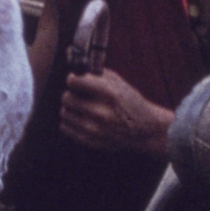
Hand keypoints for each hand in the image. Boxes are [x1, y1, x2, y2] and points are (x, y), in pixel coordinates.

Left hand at [58, 70, 173, 158]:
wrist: (145, 131)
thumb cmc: (131, 103)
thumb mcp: (119, 83)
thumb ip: (97, 75)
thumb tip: (76, 69)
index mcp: (108, 94)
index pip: (73, 82)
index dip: (73, 79)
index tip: (75, 81)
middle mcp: (100, 112)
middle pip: (66, 98)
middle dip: (71, 94)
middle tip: (79, 95)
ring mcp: (94, 129)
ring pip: (64, 113)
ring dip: (71, 108)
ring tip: (82, 108)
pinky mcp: (90, 141)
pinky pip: (65, 127)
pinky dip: (70, 121)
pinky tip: (81, 119)